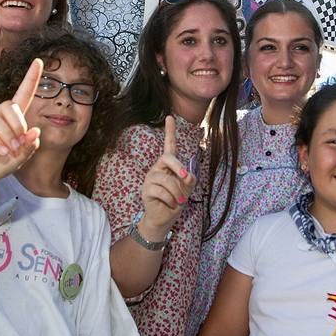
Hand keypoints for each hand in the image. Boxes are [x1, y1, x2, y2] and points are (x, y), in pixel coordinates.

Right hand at [0, 58, 43, 185]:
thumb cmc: (2, 162)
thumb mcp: (21, 157)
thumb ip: (29, 146)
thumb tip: (35, 131)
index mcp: (13, 117)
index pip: (23, 93)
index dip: (31, 78)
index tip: (39, 61)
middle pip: (10, 106)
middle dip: (19, 125)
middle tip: (20, 143)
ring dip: (8, 136)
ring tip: (11, 150)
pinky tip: (2, 151)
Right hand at [139, 116, 196, 239]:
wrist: (164, 218)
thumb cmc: (176, 200)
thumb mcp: (187, 188)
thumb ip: (189, 178)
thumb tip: (186, 175)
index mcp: (168, 165)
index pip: (168, 145)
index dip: (169, 131)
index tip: (170, 117)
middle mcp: (157, 168)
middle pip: (167, 157)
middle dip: (178, 166)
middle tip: (186, 177)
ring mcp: (150, 179)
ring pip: (166, 180)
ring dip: (177, 193)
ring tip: (178, 201)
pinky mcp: (145, 190)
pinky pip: (161, 192)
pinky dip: (171, 201)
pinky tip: (171, 205)